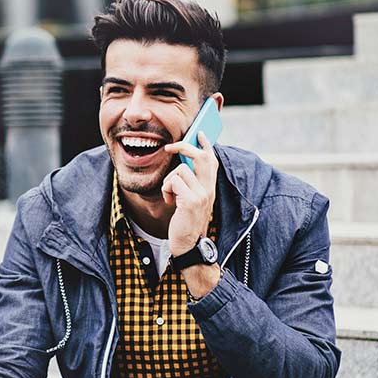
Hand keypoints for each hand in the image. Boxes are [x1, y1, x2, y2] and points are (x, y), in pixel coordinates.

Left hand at [162, 131, 218, 256]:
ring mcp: (202, 194)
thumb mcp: (192, 200)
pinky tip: (169, 201)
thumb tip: (182, 165)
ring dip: (168, 181)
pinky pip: (173, 182)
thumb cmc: (186, 222)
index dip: (206, 145)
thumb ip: (191, 184)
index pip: (212, 160)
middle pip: (201, 157)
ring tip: (169, 195)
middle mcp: (209, 189)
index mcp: (210, 188)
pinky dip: (165, 190)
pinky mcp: (191, 200)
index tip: (200, 133)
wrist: (189, 244)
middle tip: (170, 148)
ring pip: (179, 171)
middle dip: (184, 147)